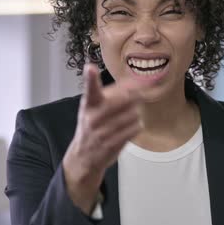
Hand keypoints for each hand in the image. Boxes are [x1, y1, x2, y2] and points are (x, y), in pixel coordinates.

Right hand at [62, 63, 142, 213]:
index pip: (90, 89)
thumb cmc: (92, 125)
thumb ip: (112, 94)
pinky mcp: (112, 144)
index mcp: (89, 104)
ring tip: (129, 116)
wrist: (84, 156)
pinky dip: (136, 126)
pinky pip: (135, 128)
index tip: (90, 68)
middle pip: (124, 99)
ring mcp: (102, 132)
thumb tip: (137, 81)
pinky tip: (129, 127)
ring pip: (133, 113)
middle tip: (140, 94)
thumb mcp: (94, 107)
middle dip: (136, 96)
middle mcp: (93, 117)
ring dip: (136, 113)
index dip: (90, 78)